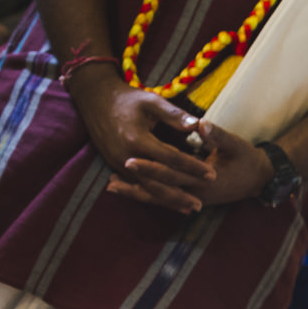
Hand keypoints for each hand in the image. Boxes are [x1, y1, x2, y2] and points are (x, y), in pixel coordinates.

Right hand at [71, 70, 213, 212]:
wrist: (95, 99)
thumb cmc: (128, 99)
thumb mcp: (152, 101)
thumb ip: (174, 114)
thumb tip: (198, 125)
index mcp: (137, 138)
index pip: (171, 158)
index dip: (192, 167)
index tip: (212, 175)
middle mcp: (126, 155)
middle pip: (157, 181)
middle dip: (180, 194)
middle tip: (200, 205)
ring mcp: (118, 163)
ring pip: (146, 187)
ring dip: (167, 200)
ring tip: (189, 209)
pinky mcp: (114, 165)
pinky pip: (137, 185)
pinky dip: (154, 195)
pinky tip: (170, 202)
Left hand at [107, 117, 270, 210]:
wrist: (261, 178)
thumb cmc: (249, 159)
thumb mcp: (237, 145)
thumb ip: (218, 135)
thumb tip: (201, 125)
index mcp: (206, 179)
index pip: (173, 173)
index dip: (151, 167)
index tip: (130, 159)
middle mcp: (198, 194)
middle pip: (161, 191)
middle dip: (136, 185)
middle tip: (111, 180)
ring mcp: (195, 199)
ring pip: (161, 199)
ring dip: (137, 194)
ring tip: (112, 187)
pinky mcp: (193, 199)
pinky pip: (166, 199)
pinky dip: (147, 195)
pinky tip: (130, 189)